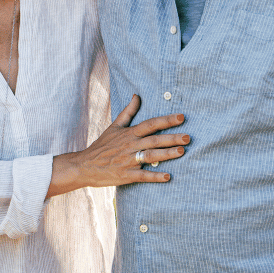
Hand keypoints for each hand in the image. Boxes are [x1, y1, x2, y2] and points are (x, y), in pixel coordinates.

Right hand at [49, 95, 188, 196]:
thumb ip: (128, 112)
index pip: (150, 124)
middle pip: (154, 140)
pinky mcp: (126, 175)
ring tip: (182, 152)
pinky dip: (155, 176)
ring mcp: (128, 161)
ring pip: (150, 156)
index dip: (166, 120)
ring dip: (167, 154)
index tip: (182, 117)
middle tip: (188, 137)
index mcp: (129, 133)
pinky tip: (167, 177)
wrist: (85, 165)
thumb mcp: (114, 126)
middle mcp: (130, 145)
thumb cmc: (102, 146)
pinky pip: (143, 176)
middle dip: (172, 138)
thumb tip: (137, 95)